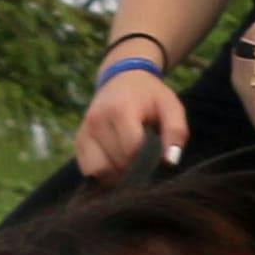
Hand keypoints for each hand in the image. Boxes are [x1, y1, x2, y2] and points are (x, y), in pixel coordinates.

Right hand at [75, 57, 188, 180]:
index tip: (157, 156)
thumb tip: (170, 162)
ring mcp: (84, 132)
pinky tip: (119, 163)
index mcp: (120, 111)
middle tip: (146, 158)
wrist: (123, 79)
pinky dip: (105, 174)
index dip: (148, 160)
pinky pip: (89, 171)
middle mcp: (96, 121)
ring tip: (132, 163)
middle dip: (135, 169)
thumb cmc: (151, 97)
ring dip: (118, 175)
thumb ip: (176, 132)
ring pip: (100, 172)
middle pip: (117, 163)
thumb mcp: (172, 107)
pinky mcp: (79, 142)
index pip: (132, 151)